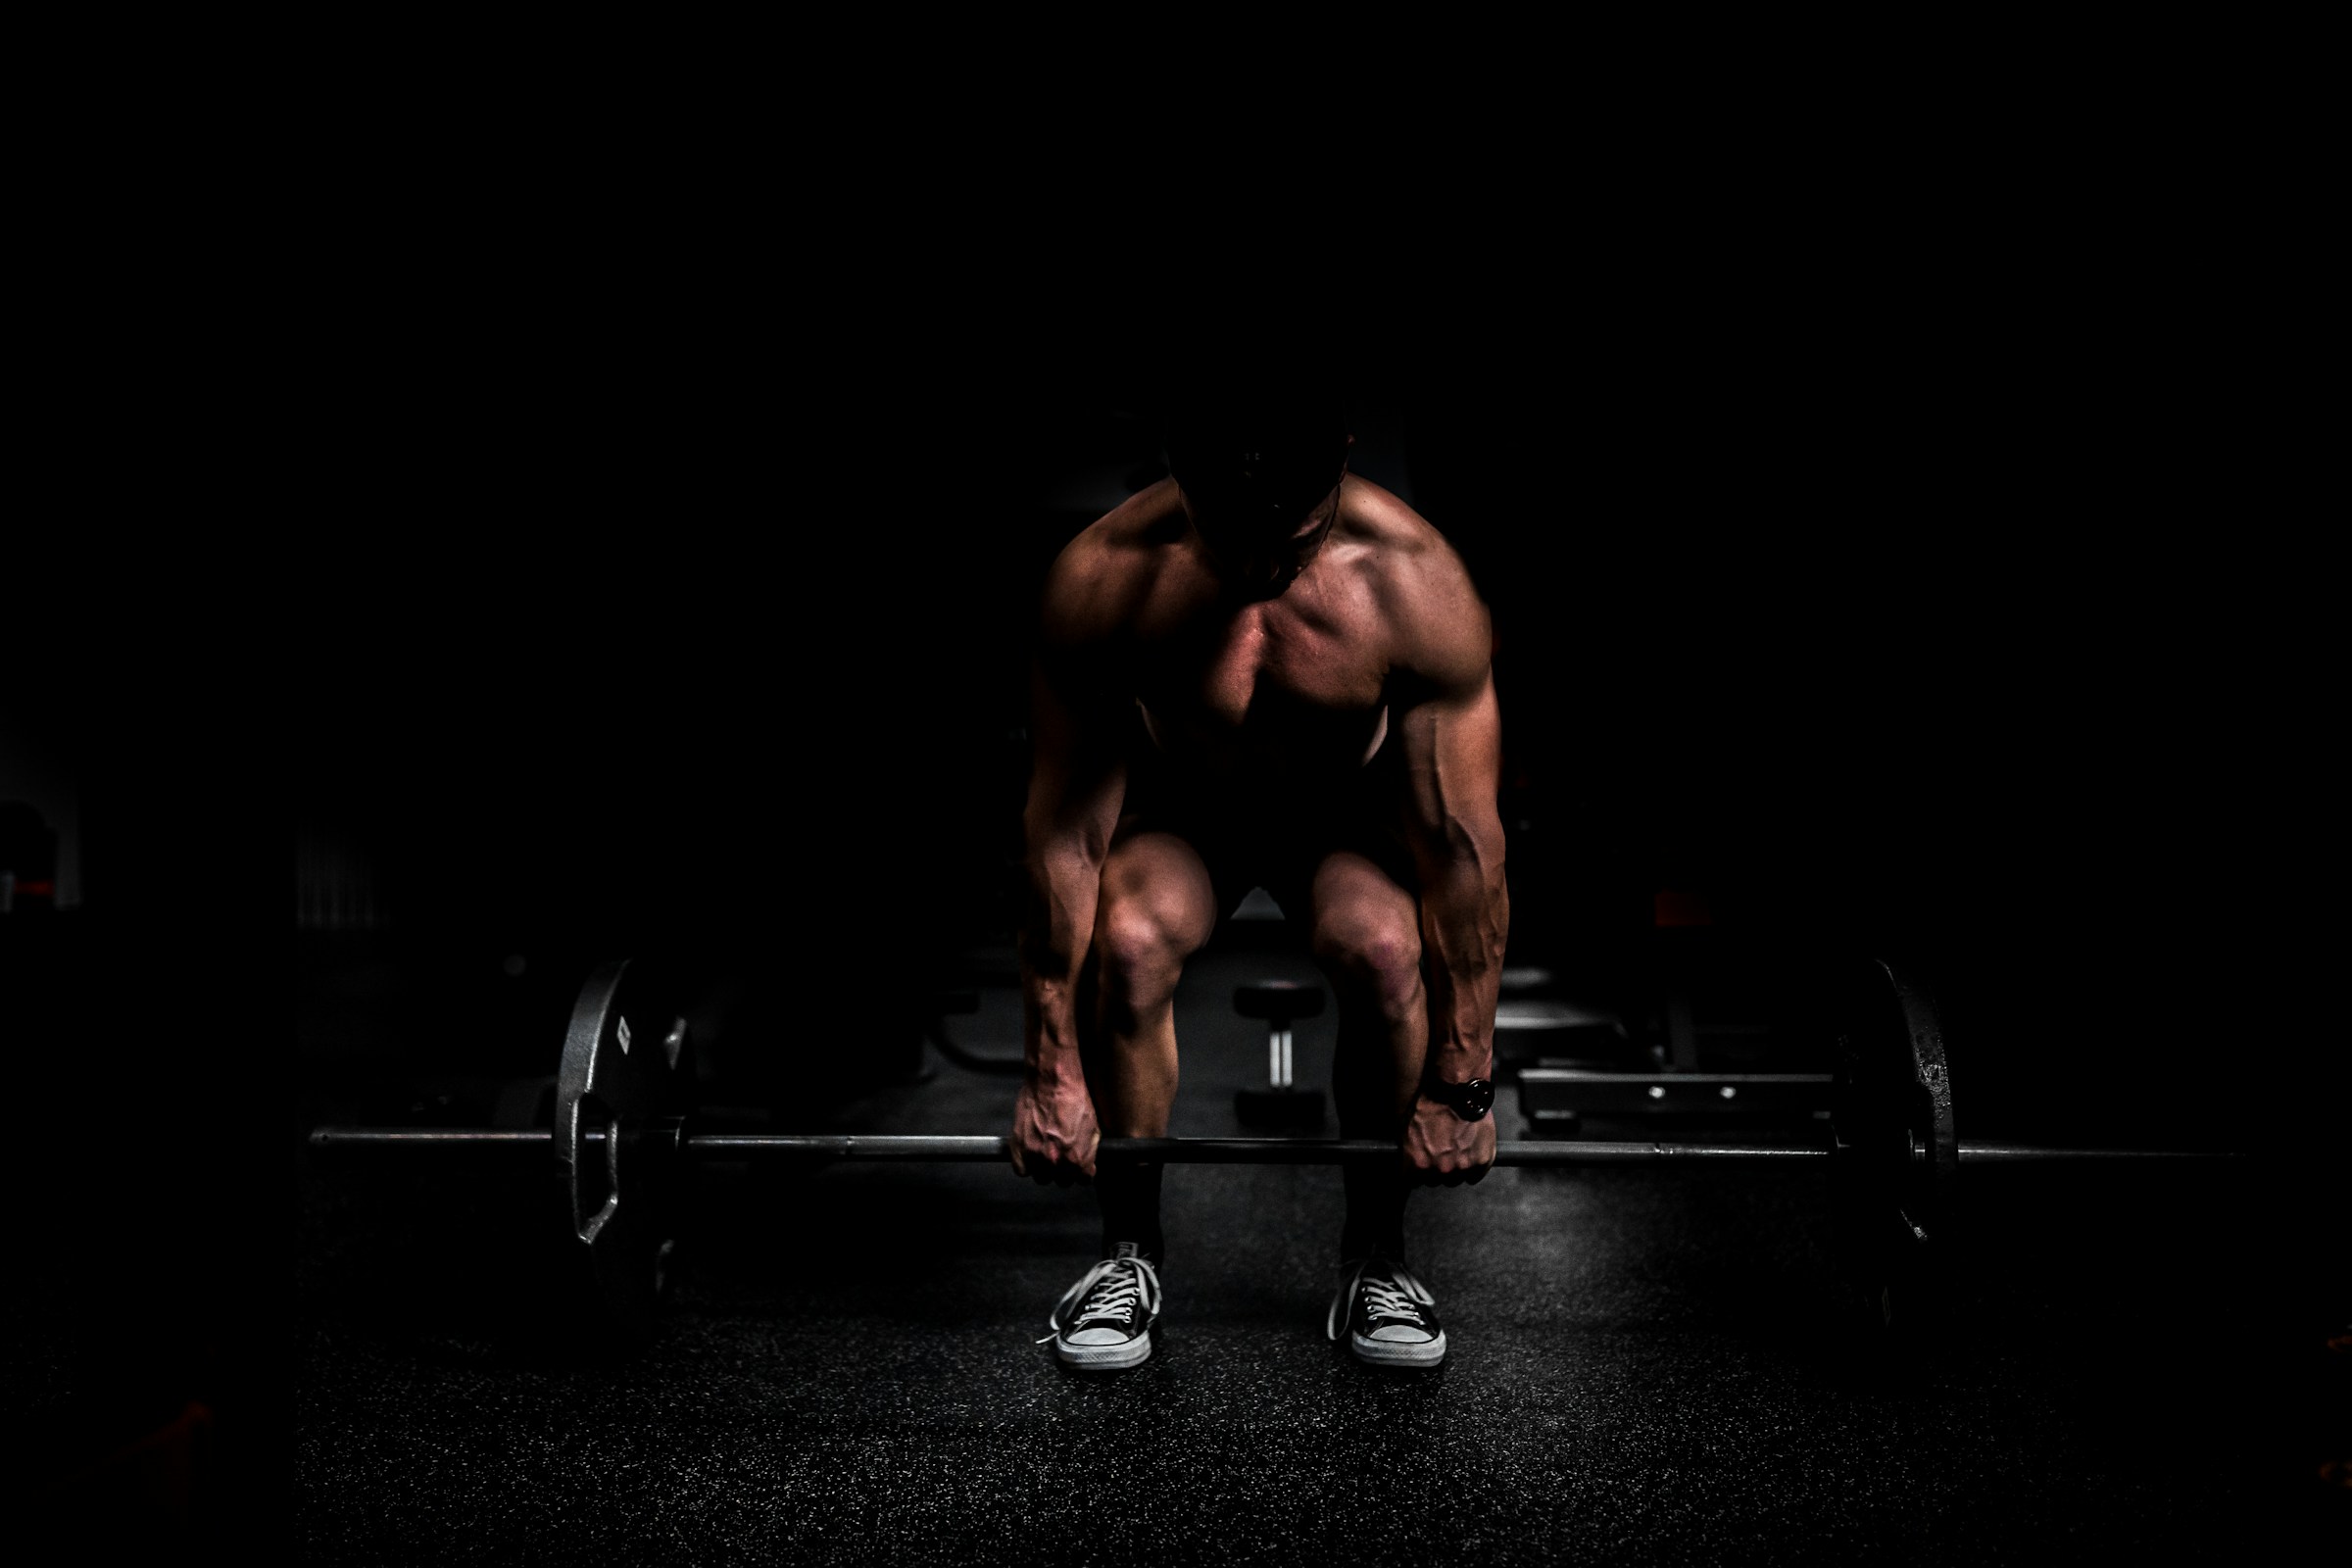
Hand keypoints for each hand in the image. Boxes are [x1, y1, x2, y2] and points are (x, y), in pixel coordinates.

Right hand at [1010, 1070, 1099, 1185]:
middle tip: (1059, 1154)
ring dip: (1044, 1168)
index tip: (1076, 1163)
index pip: (1081, 1180)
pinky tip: (1031, 1152)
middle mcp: (1056, 1162)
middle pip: (1060, 1181)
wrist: (1053, 1081)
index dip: (1079, 1171)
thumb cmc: (1074, 1099)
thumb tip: (1087, 1167)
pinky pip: (1021, 1171)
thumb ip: (1089, 1153)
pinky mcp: (1019, 1147)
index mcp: (1077, 1159)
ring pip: (1041, 1178)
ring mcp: (1036, 1156)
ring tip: (1045, 1151)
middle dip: (1062, 1170)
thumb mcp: (1093, 1128)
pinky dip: (1025, 1164)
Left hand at [1400, 1094, 1496, 1186]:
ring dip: (1454, 1169)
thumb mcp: (1406, 1129)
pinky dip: (1473, 1169)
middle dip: (1435, 1170)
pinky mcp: (1481, 1161)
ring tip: (1455, 1150)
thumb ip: (1407, 1152)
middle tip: (1439, 1152)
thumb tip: (1405, 1163)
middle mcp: (1440, 1170)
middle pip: (1435, 1181)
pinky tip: (1469, 1154)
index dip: (1415, 1173)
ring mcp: (1462, 1167)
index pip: (1412, 1182)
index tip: (1418, 1167)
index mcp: (1418, 1164)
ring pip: (1455, 1179)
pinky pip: (1475, 1176)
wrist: (1456, 1092)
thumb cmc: (1430, 1105)